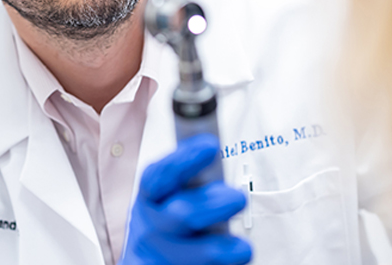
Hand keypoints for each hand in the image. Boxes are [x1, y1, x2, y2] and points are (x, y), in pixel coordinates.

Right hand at [120, 134, 251, 264]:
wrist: (148, 262)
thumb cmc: (166, 221)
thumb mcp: (166, 194)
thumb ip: (187, 174)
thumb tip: (210, 140)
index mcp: (150, 196)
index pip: (161, 175)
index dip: (185, 159)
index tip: (211, 145)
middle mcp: (152, 226)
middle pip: (183, 214)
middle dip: (213, 205)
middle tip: (237, 198)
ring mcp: (162, 256)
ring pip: (200, 253)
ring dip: (224, 247)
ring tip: (242, 247)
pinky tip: (236, 257)